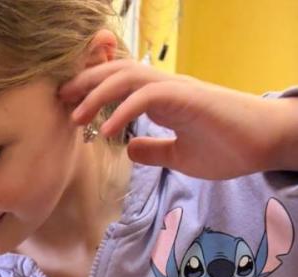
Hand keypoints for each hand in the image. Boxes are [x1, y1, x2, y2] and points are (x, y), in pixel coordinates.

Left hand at [60, 60, 297, 178]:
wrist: (263, 144)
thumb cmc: (228, 148)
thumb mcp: (180, 156)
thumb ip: (154, 151)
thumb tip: (129, 149)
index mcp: (162, 100)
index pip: (120, 85)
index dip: (92, 91)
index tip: (68, 108)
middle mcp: (165, 88)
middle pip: (117, 73)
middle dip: (85, 84)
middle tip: (59, 101)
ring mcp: (176, 90)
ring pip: (128, 78)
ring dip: (98, 94)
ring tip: (76, 117)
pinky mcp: (187, 98)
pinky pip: (148, 96)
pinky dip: (124, 110)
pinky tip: (108, 131)